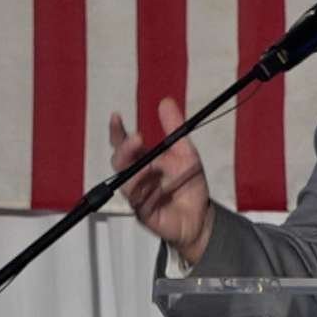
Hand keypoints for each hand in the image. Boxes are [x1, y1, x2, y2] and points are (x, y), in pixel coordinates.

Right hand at [109, 97, 213, 264]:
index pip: (124, 144)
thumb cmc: (188, 184)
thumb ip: (175, 129)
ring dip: (135, 173)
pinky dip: (146, 194)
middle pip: (119, 162)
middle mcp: (136, 177)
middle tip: (136, 139)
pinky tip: (155, 189)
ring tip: (149, 165)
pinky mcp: (144, 213)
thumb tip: (166, 101)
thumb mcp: (187, 153)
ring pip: (126, 184)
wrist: (201, 215)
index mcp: (144, 160)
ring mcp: (138, 196)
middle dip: (124, 150)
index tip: (116, 116)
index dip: (117, 132)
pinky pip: (139, 204)